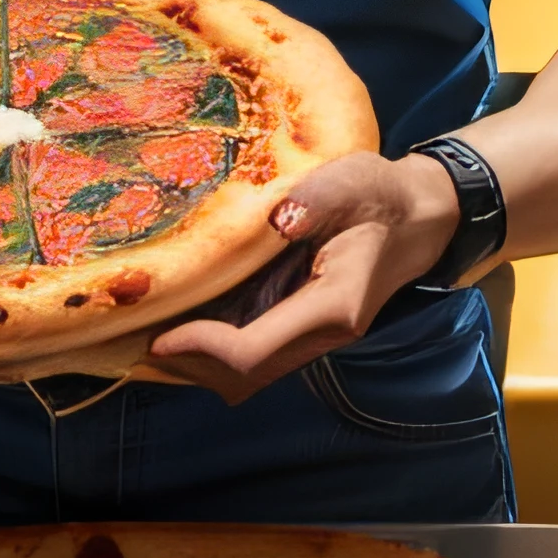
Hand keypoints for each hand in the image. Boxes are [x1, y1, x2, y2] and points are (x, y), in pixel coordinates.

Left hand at [146, 150, 456, 401]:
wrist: (418, 216)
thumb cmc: (380, 196)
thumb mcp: (352, 182)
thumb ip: (317, 199)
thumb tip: (277, 219)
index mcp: (334, 305)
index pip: (254, 350)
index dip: (201, 348)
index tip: (159, 333)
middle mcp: (322, 335)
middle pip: (242, 376)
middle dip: (188, 362)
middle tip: (139, 330)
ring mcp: (311, 338)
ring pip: (243, 375)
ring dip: (195, 361)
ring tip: (152, 328)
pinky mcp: (300, 332)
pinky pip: (249, 358)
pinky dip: (211, 350)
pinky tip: (184, 319)